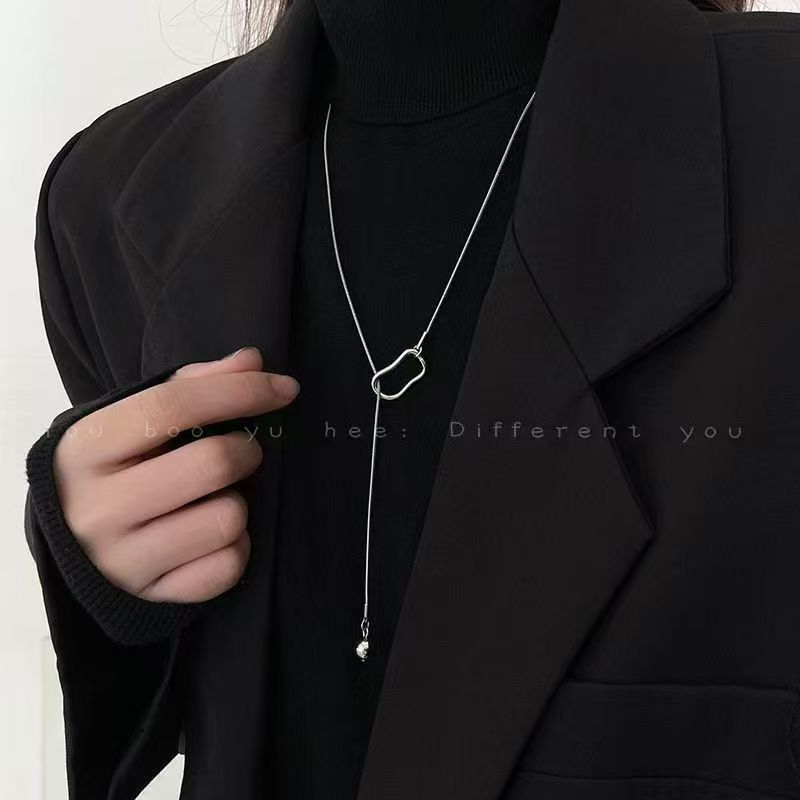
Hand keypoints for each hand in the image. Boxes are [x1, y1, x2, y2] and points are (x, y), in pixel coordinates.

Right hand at [52, 347, 297, 602]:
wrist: (69, 543)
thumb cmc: (111, 469)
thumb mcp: (130, 420)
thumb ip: (190, 386)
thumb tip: (252, 361)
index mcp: (87, 447)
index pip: (173, 405)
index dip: (240, 390)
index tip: (284, 387)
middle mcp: (99, 507)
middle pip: (213, 464)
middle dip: (247, 452)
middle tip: (242, 453)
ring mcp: (123, 559)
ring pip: (228, 519)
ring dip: (240, 503)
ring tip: (218, 498)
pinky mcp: (151, 596)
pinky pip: (227, 567)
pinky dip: (235, 548)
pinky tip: (214, 536)